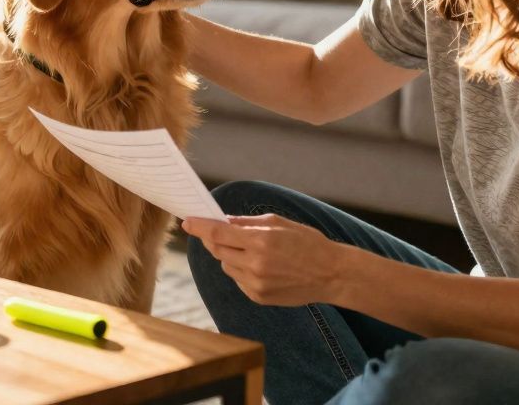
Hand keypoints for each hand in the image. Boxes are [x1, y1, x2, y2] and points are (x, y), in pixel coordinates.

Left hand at [182, 214, 346, 306]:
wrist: (331, 274)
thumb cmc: (307, 243)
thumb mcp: (279, 223)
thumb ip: (247, 223)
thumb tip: (222, 221)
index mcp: (261, 241)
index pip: (218, 234)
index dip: (199, 227)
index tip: (187, 221)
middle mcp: (255, 264)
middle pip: (217, 250)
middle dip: (213, 240)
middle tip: (215, 231)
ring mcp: (256, 284)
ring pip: (226, 265)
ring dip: (230, 255)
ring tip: (251, 250)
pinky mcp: (258, 297)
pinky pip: (237, 279)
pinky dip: (241, 270)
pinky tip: (260, 266)